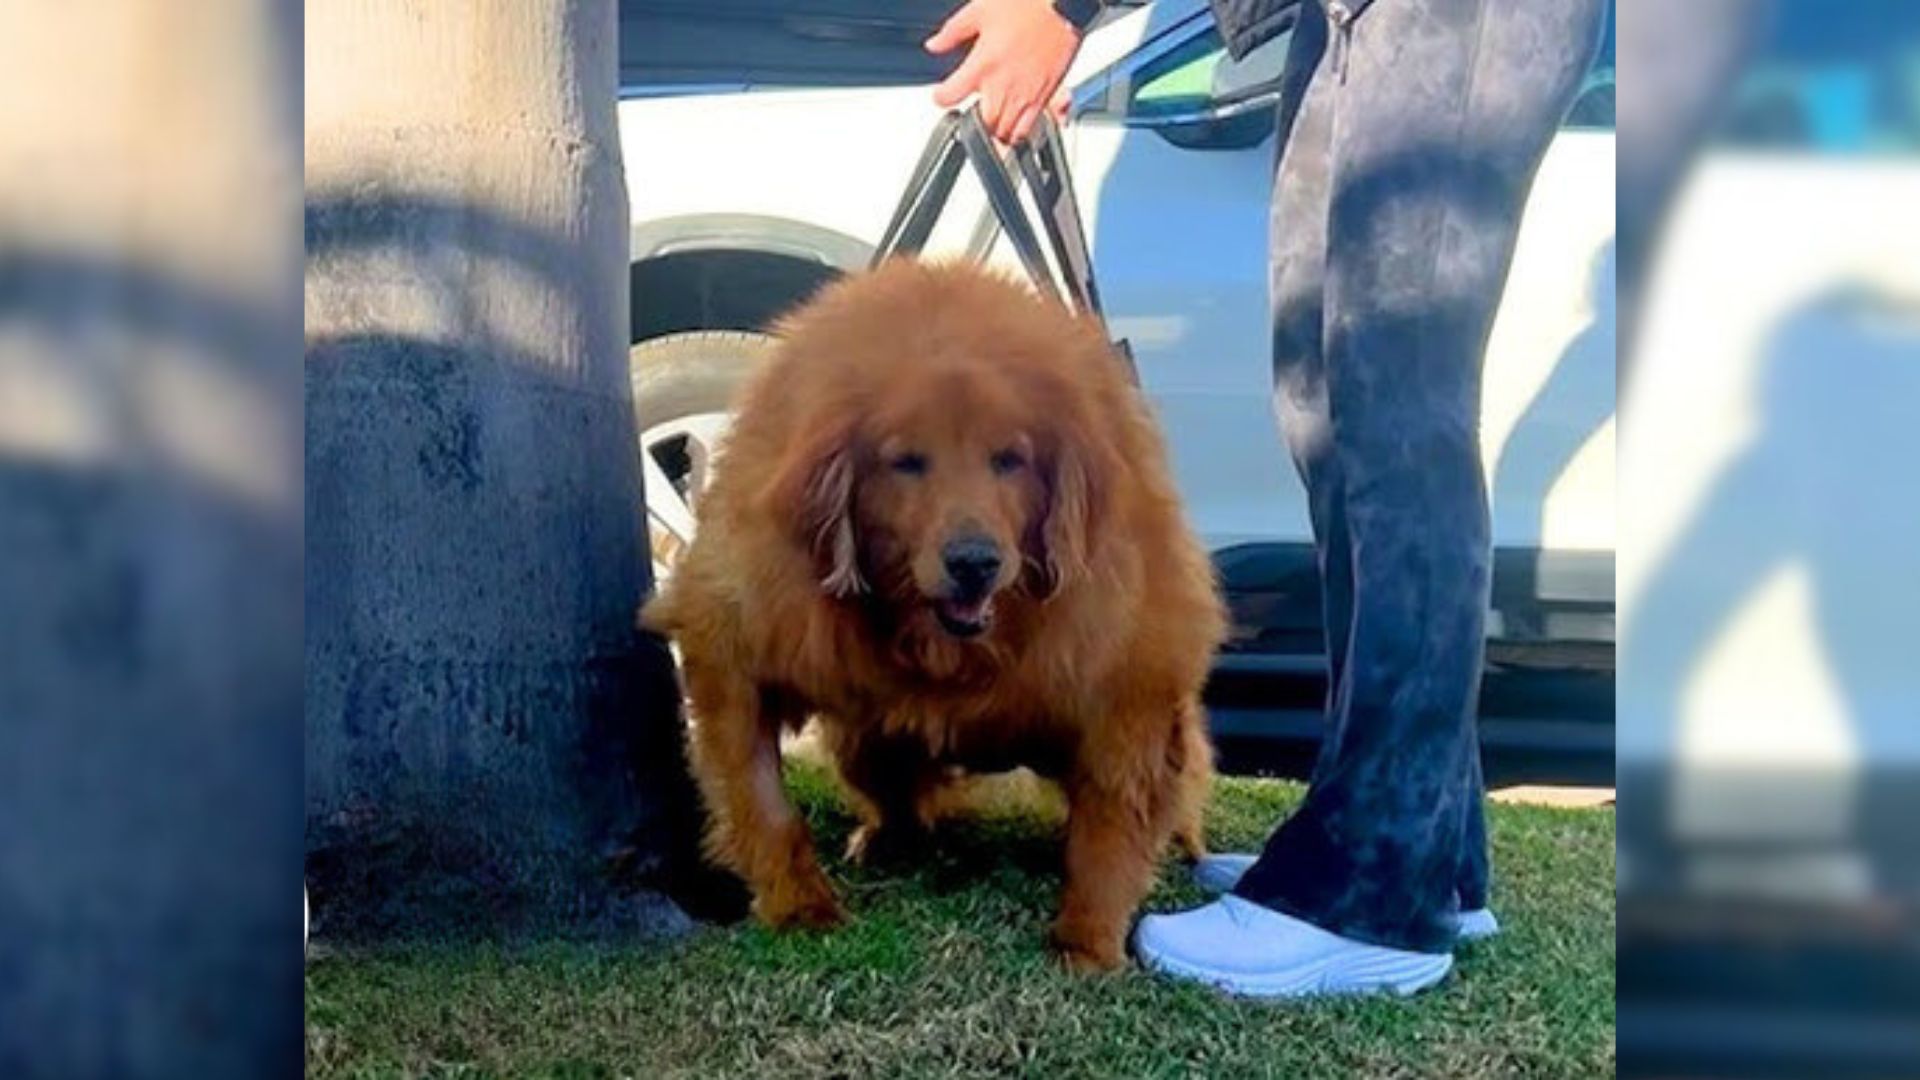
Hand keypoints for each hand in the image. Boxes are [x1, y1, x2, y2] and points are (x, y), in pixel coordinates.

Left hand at [926, 0, 1079, 143]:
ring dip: (995, 129)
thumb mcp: (979, 11)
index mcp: (982, 65)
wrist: (1065, 6)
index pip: (948, 97)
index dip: (940, 96)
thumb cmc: (1028, 5)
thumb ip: (952, 32)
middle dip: (973, 122)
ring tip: (992, 118)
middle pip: (981, 125)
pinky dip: (1018, 131)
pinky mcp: (1045, 98)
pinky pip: (1028, 129)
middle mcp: (1003, 87)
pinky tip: (1014, 119)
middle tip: (971, 109)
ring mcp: (1025, 96)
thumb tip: (934, 45)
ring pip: (1004, 133)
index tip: (942, 93)